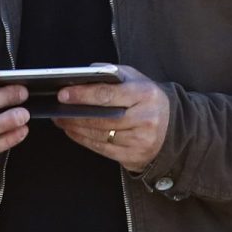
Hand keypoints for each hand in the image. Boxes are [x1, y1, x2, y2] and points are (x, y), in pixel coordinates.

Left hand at [54, 66, 170, 171]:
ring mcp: (141, 140)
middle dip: (75, 114)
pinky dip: (84, 140)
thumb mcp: (137, 80)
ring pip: (100, 135)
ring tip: (61, 120)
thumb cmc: (148, 100)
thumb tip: (83, 75)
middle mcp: (146, 118)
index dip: (83, 95)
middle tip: (57, 109)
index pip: (109, 94)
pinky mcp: (134, 156)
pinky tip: (73, 132)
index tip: (63, 95)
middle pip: (102, 118)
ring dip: (76, 128)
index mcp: (146, 94)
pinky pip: (102, 149)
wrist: (173, 128)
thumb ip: (112, 75)